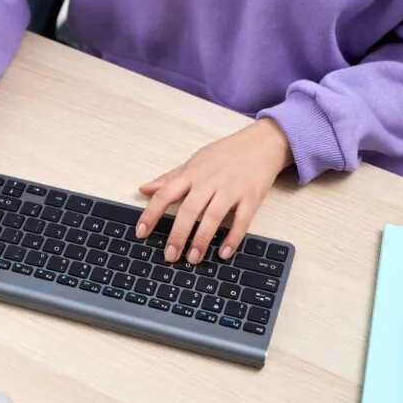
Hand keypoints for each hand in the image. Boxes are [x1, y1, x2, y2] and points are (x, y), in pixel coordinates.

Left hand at [135, 118, 293, 263]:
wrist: (262, 144)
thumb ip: (169, 178)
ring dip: (202, 240)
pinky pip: (241, 221)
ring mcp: (231, 190)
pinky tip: (224, 253)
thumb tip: (144, 189)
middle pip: (189, 210)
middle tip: (170, 255)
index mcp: (192, 173)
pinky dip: (233, 238)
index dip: (151, 214)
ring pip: (213, 217)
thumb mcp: (194, 162)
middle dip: (177, 235)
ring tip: (193, 259)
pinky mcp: (251, 198)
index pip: (165, 194)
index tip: (140, 233)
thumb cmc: (225, 154)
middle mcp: (209, 181)